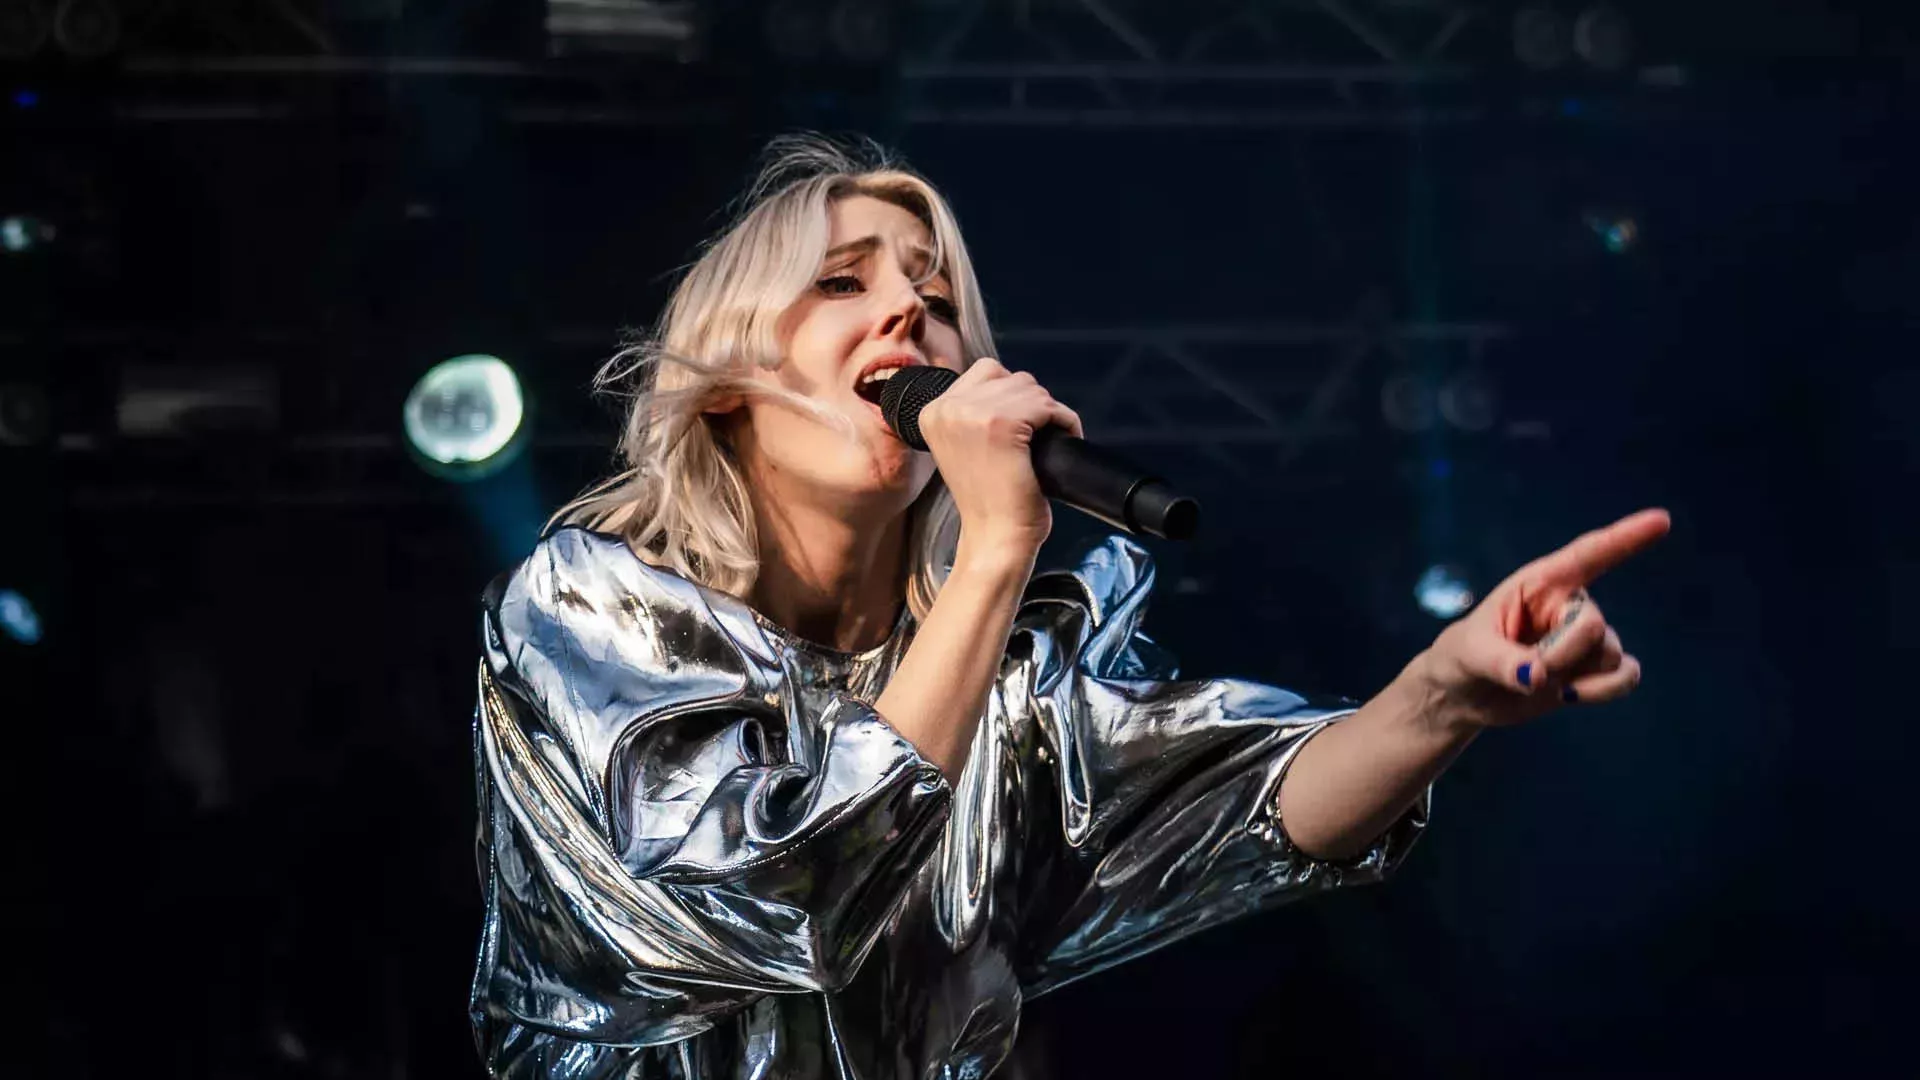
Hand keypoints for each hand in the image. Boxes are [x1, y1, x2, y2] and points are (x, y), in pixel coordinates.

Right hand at [917, 357, 1083, 557]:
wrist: (994, 537)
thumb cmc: (988, 500)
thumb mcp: (964, 446)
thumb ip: (974, 413)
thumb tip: (1013, 385)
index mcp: (932, 411)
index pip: (985, 371)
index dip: (1012, 396)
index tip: (1022, 425)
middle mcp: (947, 407)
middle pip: (1010, 377)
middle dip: (1032, 403)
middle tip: (1038, 436)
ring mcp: (973, 414)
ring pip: (1031, 388)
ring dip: (1048, 412)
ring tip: (1047, 440)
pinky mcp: (1003, 424)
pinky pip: (1048, 406)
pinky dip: (1064, 420)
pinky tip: (1063, 440)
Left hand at [1415, 508, 1670, 729]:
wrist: (1465, 695)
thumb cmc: (1462, 658)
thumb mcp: (1469, 654)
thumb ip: (1502, 662)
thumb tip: (1538, 676)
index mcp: (1539, 583)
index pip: (1587, 554)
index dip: (1625, 537)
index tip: (1662, 519)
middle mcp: (1568, 604)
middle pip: (1594, 624)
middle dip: (1565, 652)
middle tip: (1531, 669)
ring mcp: (1583, 637)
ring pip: (1610, 653)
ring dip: (1579, 675)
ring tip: (1539, 681)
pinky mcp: (1592, 669)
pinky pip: (1626, 674)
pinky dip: (1607, 690)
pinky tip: (1570, 695)